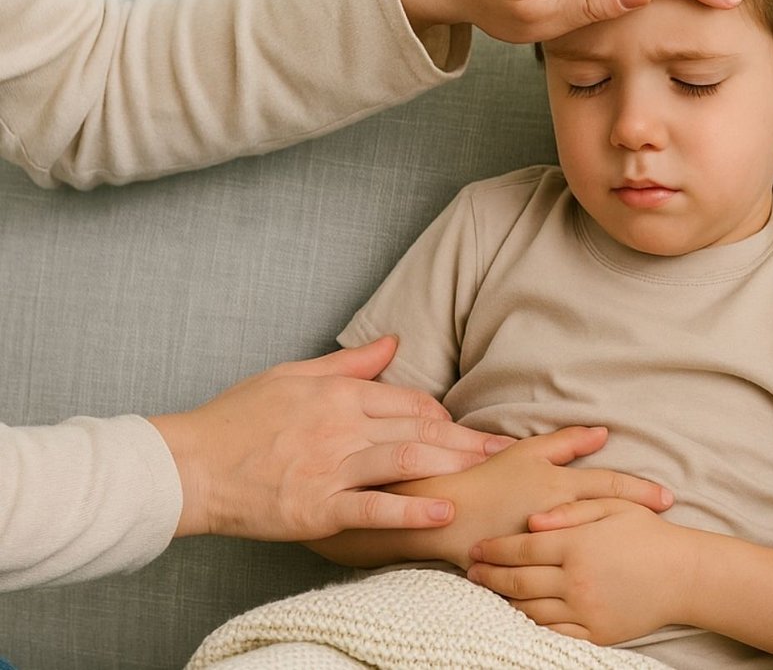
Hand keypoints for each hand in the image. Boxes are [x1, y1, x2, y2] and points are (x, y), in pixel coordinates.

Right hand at [149, 336, 514, 540]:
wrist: (187, 466)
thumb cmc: (234, 420)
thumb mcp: (291, 375)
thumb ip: (348, 363)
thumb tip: (393, 342)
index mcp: (337, 394)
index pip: (407, 400)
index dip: (441, 416)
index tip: (462, 429)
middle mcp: (341, 427)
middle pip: (419, 429)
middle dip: (467, 439)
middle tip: (505, 449)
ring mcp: (330, 468)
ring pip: (407, 461)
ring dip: (454, 465)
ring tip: (489, 470)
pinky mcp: (317, 509)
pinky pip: (373, 507)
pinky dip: (411, 510)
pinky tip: (444, 511)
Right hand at [333, 426, 674, 568]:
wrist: (437, 513)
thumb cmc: (481, 477)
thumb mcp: (524, 451)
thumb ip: (565, 442)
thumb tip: (603, 432)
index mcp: (556, 486)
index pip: (608, 486)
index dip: (639, 491)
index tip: (668, 499)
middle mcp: (555, 517)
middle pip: (607, 520)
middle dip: (638, 524)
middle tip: (667, 528)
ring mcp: (544, 545)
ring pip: (588, 550)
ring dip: (616, 552)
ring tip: (643, 559)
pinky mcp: (528, 568)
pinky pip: (560, 575)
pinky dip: (582, 577)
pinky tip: (600, 584)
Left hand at [467, 498, 695, 644]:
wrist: (685, 575)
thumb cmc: (650, 534)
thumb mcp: (614, 507)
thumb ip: (571, 510)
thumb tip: (533, 520)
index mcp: (578, 544)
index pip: (522, 547)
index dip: (495, 549)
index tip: (478, 548)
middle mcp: (576, 579)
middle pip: (518, 580)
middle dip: (489, 576)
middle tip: (473, 571)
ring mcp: (585, 608)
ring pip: (530, 609)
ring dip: (504, 601)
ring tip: (491, 593)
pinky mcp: (595, 632)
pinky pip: (553, 631)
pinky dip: (531, 624)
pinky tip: (522, 614)